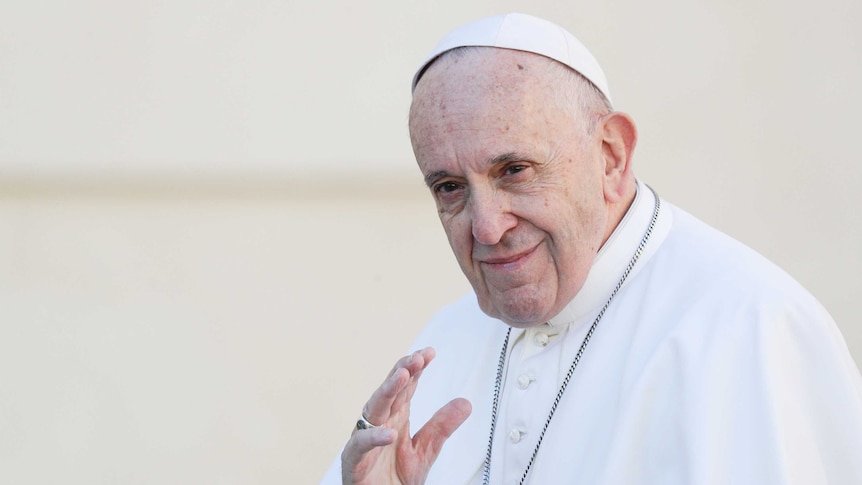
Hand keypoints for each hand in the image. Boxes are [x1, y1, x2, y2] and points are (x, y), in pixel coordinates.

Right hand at [341, 347, 471, 484]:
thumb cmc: (393, 479)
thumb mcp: (425, 451)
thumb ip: (442, 427)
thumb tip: (465, 403)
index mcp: (395, 418)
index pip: (405, 388)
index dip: (415, 369)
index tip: (429, 353)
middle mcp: (379, 424)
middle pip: (390, 392)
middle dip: (402, 372)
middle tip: (417, 358)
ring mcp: (365, 440)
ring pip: (374, 410)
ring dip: (387, 392)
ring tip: (402, 377)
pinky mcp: (354, 461)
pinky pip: (361, 446)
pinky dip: (373, 438)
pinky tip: (389, 432)